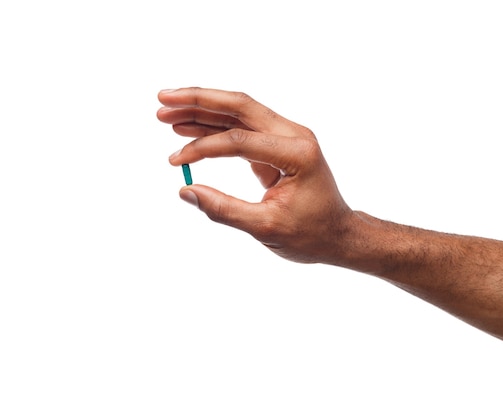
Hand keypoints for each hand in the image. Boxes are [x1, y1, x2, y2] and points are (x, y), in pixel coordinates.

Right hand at [157, 87, 354, 263]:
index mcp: (297, 154)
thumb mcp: (266, 228)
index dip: (204, 148)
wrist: (338, 234)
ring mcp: (288, 136)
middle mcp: (295, 135)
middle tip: (163, 99)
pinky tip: (188, 128)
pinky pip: (243, 128)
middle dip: (199, 100)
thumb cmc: (311, 234)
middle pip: (240, 105)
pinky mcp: (278, 144)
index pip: (241, 141)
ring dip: (203, 110)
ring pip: (240, 112)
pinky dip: (215, 126)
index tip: (177, 162)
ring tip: (166, 112)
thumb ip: (225, 210)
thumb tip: (186, 191)